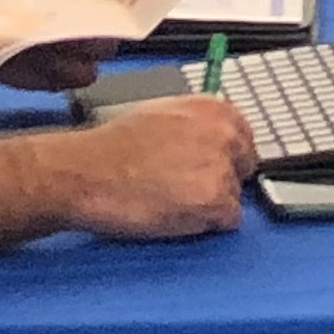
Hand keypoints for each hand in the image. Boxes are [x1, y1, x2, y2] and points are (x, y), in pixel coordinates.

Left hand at [0, 0, 138, 91]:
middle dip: (101, 32)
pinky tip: (39, 56)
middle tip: (77, 22)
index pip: (126, 4)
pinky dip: (62, 70)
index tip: (130, 3)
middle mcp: (85, 29)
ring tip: (49, 40)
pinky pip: (75, 80)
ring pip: (97, 63)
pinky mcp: (55, 80)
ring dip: (78, 53)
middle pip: (114, 39)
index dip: (132, 4)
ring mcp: (70, 57)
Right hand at [56, 98, 253, 237]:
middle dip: (222, 180)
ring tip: (172, 200)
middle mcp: (225, 133)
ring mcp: (222, 167)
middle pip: (244, 168)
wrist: (90, 172)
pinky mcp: (215, 201)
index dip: (224, 157)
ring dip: (210, 204)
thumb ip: (196, 124)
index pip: (244, 138)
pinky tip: (177, 215)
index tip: (207, 166)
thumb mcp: (163, 113)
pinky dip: (206, 225)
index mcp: (213, 107)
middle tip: (185, 187)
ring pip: (234, 197)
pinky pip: (228, 222)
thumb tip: (212, 140)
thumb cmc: (113, 146)